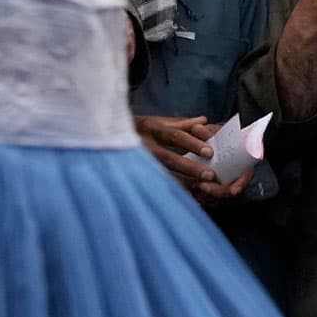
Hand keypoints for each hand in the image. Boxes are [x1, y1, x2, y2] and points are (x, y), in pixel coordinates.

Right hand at [137, 115, 252, 202]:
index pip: (174, 136)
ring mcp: (137, 161)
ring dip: (181, 182)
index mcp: (150, 128)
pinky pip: (154, 184)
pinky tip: (185, 196)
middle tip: (209, 175)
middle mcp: (143, 145)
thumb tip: (204, 121)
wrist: (107, 135)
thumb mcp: (157, 121)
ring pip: (161, 174)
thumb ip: (182, 123)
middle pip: (168, 158)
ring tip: (199, 188)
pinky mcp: (134, 173)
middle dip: (189, 168)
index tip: (209, 152)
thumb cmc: (138, 128)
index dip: (192, 144)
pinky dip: (170, 190)